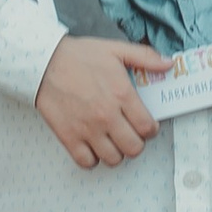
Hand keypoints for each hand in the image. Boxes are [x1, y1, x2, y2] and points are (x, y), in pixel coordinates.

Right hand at [34, 36, 168, 168]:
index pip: (147, 128)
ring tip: (113, 141)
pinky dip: (92, 159)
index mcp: (121, 95)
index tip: (146, 126)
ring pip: (113, 159)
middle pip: (133, 148)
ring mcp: (87, 129)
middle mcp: (107, 116)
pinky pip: (87, 162)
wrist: (44, 62)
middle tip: (130, 134)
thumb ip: (145, 57)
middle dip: (136, 143)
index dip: (151, 130)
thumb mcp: (116, 49)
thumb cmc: (78, 56)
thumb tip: (168, 64)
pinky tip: (93, 147)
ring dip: (116, 153)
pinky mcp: (69, 137)